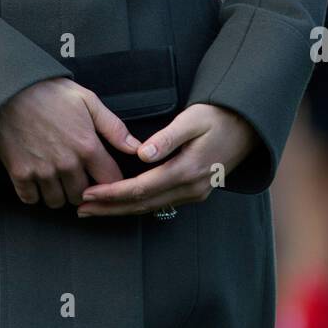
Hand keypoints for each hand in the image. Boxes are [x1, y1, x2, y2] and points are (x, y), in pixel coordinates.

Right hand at [0, 77, 142, 208]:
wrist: (9, 90)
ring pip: (58, 202)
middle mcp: (66, 164)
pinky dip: (35, 194)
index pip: (110, 181)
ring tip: (57, 177)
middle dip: (84, 189)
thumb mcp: (87, 101)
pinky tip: (37, 179)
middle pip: (83, 196)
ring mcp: (42, 171)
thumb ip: (113, 127)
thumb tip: (136, 148)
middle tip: (76, 175)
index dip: (110, 180)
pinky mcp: (20, 174)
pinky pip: (32, 200)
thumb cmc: (50, 92)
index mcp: (86, 146)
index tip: (102, 175)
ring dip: (59, 193)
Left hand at [76, 103, 258, 217]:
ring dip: (120, 210)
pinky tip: (120, 204)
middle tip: (81, 209)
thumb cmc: (216, 117)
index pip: (141, 188)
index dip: (113, 193)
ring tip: (93, 210)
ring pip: (150, 208)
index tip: (89, 193)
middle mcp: (191, 188)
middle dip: (109, 208)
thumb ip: (167, 137)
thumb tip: (142, 154)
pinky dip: (136, 206)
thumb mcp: (193, 119)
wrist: (246, 126)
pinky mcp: (194, 192)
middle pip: (142, 205)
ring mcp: (194, 194)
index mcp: (187, 170)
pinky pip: (159, 204)